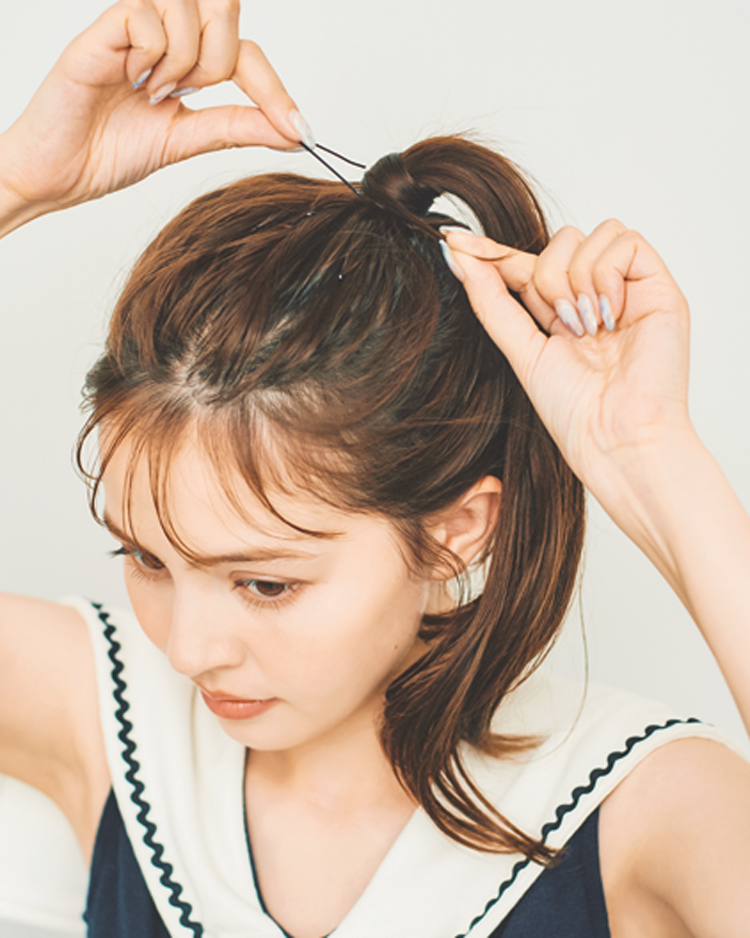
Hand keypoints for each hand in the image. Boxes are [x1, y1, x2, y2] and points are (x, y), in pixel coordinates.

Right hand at [0, 0, 305, 227]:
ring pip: (189, 9)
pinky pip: (147, 17)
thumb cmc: (111, 151)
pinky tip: (127, 79)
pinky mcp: (104, 28)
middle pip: (226, 10)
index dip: (276, 89)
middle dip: (220, 63)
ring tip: (148, 91)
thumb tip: (293, 131)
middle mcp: (166, 34)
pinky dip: (149, 55)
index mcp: (189, 59)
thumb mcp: (187, 141)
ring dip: (180, 62)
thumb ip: (236, 128)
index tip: (299, 130)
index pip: (248, 52)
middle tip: (184, 94)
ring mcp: (135, 27)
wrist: (60, 173)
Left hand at [443, 221, 692, 505]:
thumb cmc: (573, 409)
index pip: (526, 264)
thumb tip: (460, 256)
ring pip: (589, 235)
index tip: (453, 240)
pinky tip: (608, 316)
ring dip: (576, 281)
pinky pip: (625, 241)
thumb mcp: (520, 348)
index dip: (492, 251)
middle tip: (562, 327)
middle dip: (547, 279)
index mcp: (563, 312)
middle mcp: (596, 297)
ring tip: (588, 328)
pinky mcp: (659, 288)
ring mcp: (629, 291)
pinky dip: (606, 275)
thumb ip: (492, 300)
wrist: (613, 436)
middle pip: (559, 241)